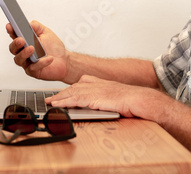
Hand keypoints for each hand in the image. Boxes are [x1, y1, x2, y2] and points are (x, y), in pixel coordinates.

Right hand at [7, 20, 68, 81]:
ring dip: (24, 53)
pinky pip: (33, 68)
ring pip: (19, 60)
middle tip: (21, 39)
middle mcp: (23, 52)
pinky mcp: (33, 71)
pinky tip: (49, 58)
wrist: (64, 60)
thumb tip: (29, 24)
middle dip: (15, 44)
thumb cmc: (53, 47)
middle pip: (13, 49)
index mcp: (25, 41)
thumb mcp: (46, 32)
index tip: (10, 26)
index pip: (14, 35)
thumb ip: (37, 27)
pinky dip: (41, 62)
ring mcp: (27, 62)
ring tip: (32, 48)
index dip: (11, 31)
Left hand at [46, 75, 164, 117]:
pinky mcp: (95, 98)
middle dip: (62, 93)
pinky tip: (57, 105)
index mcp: (104, 83)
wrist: (141, 100)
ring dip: (60, 98)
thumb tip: (100, 107)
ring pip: (72, 92)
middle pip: (75, 87)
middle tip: (51, 98)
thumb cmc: (133, 102)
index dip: (72, 88)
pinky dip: (64, 102)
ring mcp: (96, 90)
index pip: (83, 82)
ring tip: (50, 102)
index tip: (63, 92)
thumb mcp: (117, 99)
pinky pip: (75, 100)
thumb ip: (107, 100)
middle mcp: (98, 84)